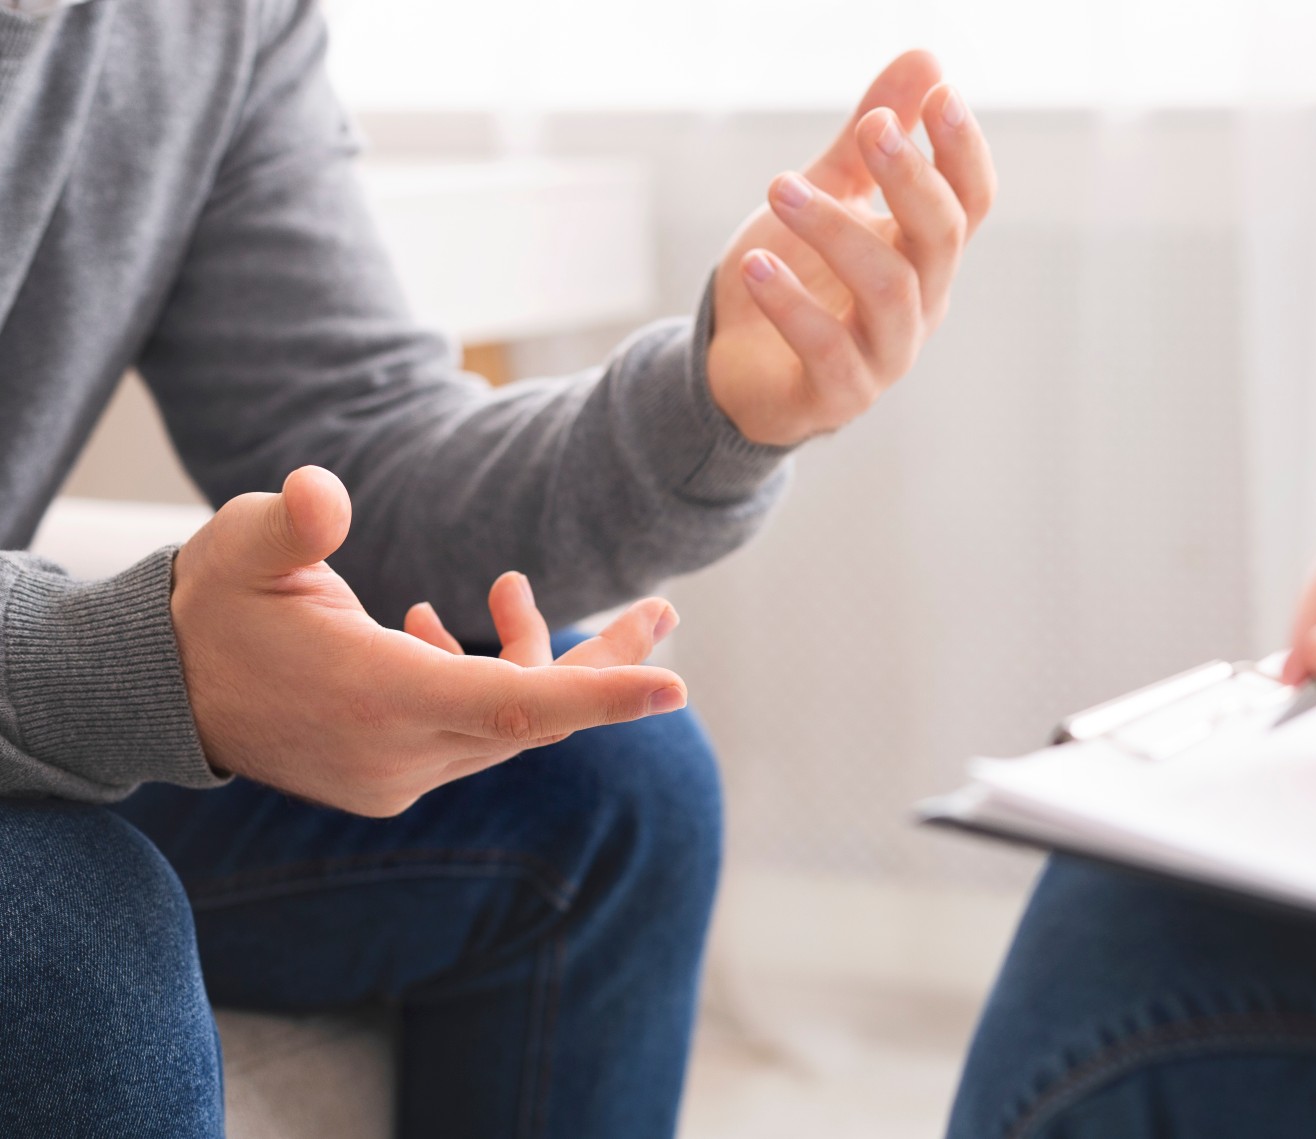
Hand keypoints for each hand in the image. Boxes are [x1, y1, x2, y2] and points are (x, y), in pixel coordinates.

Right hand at [171, 466, 685, 816]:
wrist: (157, 694)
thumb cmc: (209, 606)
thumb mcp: (240, 547)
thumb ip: (288, 524)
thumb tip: (320, 494)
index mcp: (375, 697)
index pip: (512, 704)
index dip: (598, 694)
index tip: (675, 686)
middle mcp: (397, 752)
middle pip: (535, 715)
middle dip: (604, 664)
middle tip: (665, 611)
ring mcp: (395, 775)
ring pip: (507, 723)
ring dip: (539, 663)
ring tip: (516, 591)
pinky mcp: (391, 778)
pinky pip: (470, 732)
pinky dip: (484, 681)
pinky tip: (443, 625)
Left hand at [706, 50, 996, 445]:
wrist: (736, 367)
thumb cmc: (796, 279)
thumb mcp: (828, 194)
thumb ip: (869, 140)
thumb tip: (927, 60)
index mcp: (925, 255)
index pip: (969, 202)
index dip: (963, 151)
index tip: (939, 95)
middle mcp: (920, 304)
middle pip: (940, 239)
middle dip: (910, 178)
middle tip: (871, 128)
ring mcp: (885, 354)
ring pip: (887, 289)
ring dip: (835, 230)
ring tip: (780, 188)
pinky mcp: (838, 394)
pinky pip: (827, 349)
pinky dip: (791, 305)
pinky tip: (756, 266)